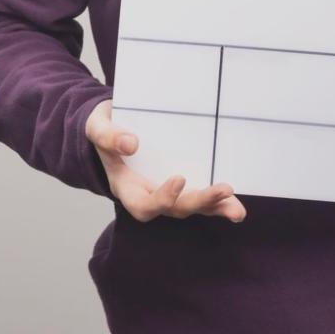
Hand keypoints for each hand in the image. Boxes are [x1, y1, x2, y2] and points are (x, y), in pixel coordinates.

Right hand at [85, 98, 247, 222]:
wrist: (112, 123)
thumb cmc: (104, 127)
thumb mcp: (97, 126)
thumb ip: (108, 136)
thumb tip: (131, 144)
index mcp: (126, 187)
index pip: (143, 205)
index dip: (162, 199)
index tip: (178, 179)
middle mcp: (148, 194)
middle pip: (174, 209)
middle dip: (199, 202)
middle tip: (223, 191)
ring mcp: (166, 189)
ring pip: (191, 206)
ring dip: (215, 207)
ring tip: (237, 210)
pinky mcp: (182, 180)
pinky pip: (199, 193)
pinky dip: (217, 200)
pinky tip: (234, 202)